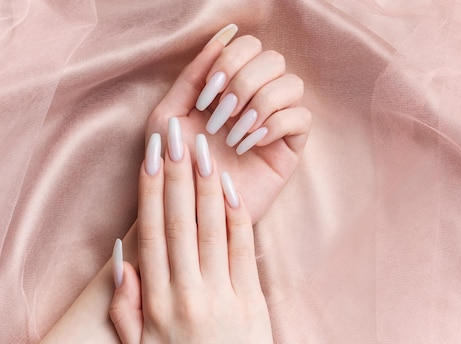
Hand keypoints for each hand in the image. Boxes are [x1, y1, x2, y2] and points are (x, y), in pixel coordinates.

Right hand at [108, 121, 272, 342]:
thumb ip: (127, 306)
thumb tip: (121, 258)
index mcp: (158, 300)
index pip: (150, 232)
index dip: (150, 191)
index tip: (151, 156)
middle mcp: (186, 292)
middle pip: (179, 221)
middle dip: (177, 173)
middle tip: (177, 133)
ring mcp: (221, 294)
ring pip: (211, 228)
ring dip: (206, 184)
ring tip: (205, 148)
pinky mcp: (252, 299)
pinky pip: (243, 248)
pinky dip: (237, 215)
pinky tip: (231, 187)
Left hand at [145, 24, 310, 222]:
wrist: (186, 211)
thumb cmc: (172, 167)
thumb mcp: (168, 116)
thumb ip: (192, 75)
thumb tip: (226, 33)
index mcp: (228, 87)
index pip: (249, 46)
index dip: (230, 62)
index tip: (206, 96)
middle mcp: (255, 99)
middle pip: (274, 59)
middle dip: (244, 82)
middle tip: (220, 115)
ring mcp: (275, 123)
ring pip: (292, 84)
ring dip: (260, 103)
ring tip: (234, 133)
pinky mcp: (289, 148)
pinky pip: (301, 118)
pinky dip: (275, 124)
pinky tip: (251, 143)